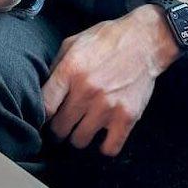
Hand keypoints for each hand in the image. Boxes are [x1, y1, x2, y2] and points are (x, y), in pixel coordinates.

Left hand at [42, 9, 176, 156]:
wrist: (145, 40)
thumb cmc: (108, 39)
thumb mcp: (74, 42)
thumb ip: (56, 66)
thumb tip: (42, 91)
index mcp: (70, 70)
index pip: (44, 107)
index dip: (42, 116)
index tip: (47, 116)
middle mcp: (86, 90)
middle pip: (59, 128)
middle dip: (59, 127)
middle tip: (65, 123)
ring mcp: (107, 106)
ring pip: (80, 140)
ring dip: (79, 136)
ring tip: (84, 126)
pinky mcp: (127, 116)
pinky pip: (109, 148)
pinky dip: (104, 146)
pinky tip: (104, 136)